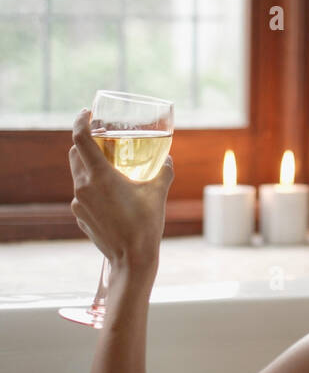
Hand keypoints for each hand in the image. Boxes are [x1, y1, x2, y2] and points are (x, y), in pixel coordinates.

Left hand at [68, 109, 173, 270]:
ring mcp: (78, 204)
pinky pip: (82, 194)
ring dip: (89, 165)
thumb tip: (168, 159)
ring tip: (110, 167)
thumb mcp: (158, 192)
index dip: (81, 121)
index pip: (81, 139)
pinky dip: (92, 187)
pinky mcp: (80, 217)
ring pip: (78, 175)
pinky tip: (111, 195)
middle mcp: (83, 188)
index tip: (87, 113)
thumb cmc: (146, 224)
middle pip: (75, 154)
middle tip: (102, 139)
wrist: (132, 260)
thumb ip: (164, 171)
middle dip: (85, 142)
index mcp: (99, 176)